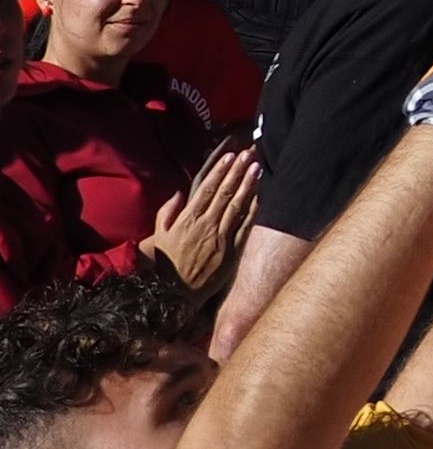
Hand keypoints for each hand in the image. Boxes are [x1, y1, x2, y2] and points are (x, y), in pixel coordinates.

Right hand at [145, 144, 258, 287]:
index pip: (206, 190)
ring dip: (248, 185)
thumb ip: (166, 213)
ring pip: (237, 206)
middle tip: (249, 153)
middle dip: (238, 171)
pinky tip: (259, 195)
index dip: (220, 171)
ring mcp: (221, 238)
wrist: (173, 295)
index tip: (230, 156)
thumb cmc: (163, 265)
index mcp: (187, 221)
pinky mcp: (233, 251)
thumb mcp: (157, 237)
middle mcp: (206, 226)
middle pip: (225, 193)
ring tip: (256, 167)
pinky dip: (253, 209)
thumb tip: (178, 192)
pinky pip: (245, 226)